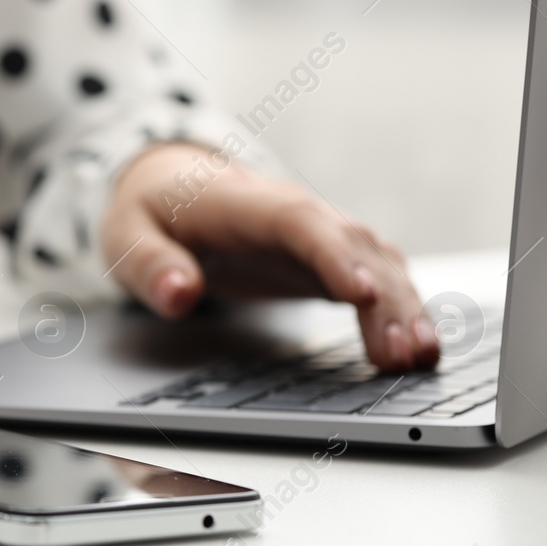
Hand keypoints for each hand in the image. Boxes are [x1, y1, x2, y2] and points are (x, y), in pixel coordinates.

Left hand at [101, 143, 437, 370]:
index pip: (297, 222)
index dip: (332, 254)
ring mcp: (320, 235)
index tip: (360, 292)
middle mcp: (294, 213)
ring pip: (376, 263)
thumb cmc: (150, 214)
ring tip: (420, 359)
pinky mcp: (332, 259)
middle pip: (351, 246)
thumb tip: (177, 293)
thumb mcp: (126, 236)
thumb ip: (149, 265)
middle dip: (382, 297)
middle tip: (401, 354)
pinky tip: (421, 349)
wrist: (171, 186)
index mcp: (243, 203)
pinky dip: (403, 309)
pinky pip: (379, 279)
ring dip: (403, 308)